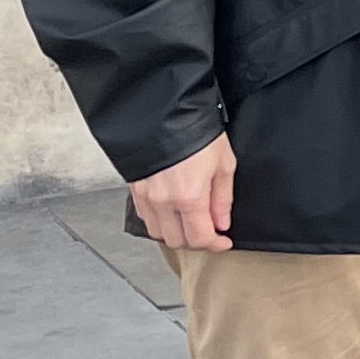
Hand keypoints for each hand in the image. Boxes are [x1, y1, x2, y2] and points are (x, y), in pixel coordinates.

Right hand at [128, 136, 236, 253]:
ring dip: (176, 234)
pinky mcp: (135, 190)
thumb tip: (222, 223)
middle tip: (209, 232)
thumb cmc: (198, 134)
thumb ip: (222, 199)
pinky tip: (172, 213)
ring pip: (158, 233)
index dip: (214, 245)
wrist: (165, 113)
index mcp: (189, 197)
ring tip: (191, 223)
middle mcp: (164, 202)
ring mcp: (146, 197)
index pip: (199, 238)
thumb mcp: (224, 164)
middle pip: (177, 241)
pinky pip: (145, 218)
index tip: (223, 241)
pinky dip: (160, 222)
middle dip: (196, 242)